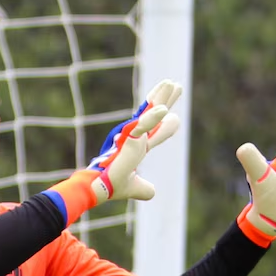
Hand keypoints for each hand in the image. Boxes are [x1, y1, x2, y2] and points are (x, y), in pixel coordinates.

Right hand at [45, 80, 182, 225]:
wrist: (99, 188)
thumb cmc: (111, 184)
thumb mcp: (134, 186)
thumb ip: (143, 188)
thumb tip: (152, 192)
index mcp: (137, 146)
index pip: (154, 131)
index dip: (166, 125)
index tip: (175, 117)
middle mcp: (136, 137)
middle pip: (154, 114)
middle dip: (165, 99)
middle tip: (175, 86)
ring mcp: (132, 136)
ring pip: (150, 113)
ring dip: (161, 97)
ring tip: (172, 84)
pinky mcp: (128, 139)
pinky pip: (142, 126)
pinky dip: (153, 118)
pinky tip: (165, 110)